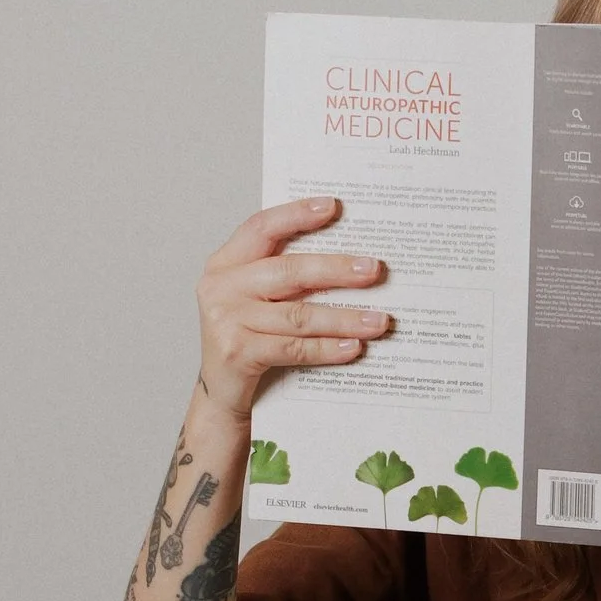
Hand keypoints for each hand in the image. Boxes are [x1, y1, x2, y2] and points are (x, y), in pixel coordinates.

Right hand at [192, 198, 391, 441]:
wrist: (221, 394)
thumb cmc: (248, 339)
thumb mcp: (257, 299)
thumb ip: (284, 274)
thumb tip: (349, 258)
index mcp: (226, 263)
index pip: (262, 228)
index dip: (296, 215)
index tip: (333, 207)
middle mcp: (220, 287)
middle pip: (288, 271)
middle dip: (336, 270)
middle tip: (374, 270)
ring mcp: (226, 321)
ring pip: (298, 315)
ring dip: (344, 318)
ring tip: (379, 320)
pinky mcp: (237, 353)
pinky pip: (294, 348)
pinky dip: (328, 348)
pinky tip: (354, 347)